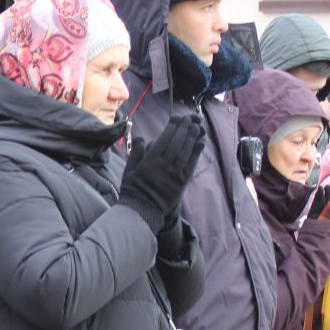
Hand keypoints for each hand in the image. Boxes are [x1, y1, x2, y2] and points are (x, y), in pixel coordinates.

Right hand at [118, 115, 203, 230]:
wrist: (142, 211)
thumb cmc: (133, 190)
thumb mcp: (129, 170)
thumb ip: (136, 152)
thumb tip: (142, 137)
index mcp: (150, 161)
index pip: (164, 139)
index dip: (172, 127)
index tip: (176, 118)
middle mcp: (164, 165)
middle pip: (177, 142)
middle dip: (184, 128)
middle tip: (190, 118)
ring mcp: (174, 174)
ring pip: (185, 151)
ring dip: (192, 137)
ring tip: (197, 126)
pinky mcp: (181, 182)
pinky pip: (191, 163)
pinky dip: (197, 151)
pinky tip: (201, 142)